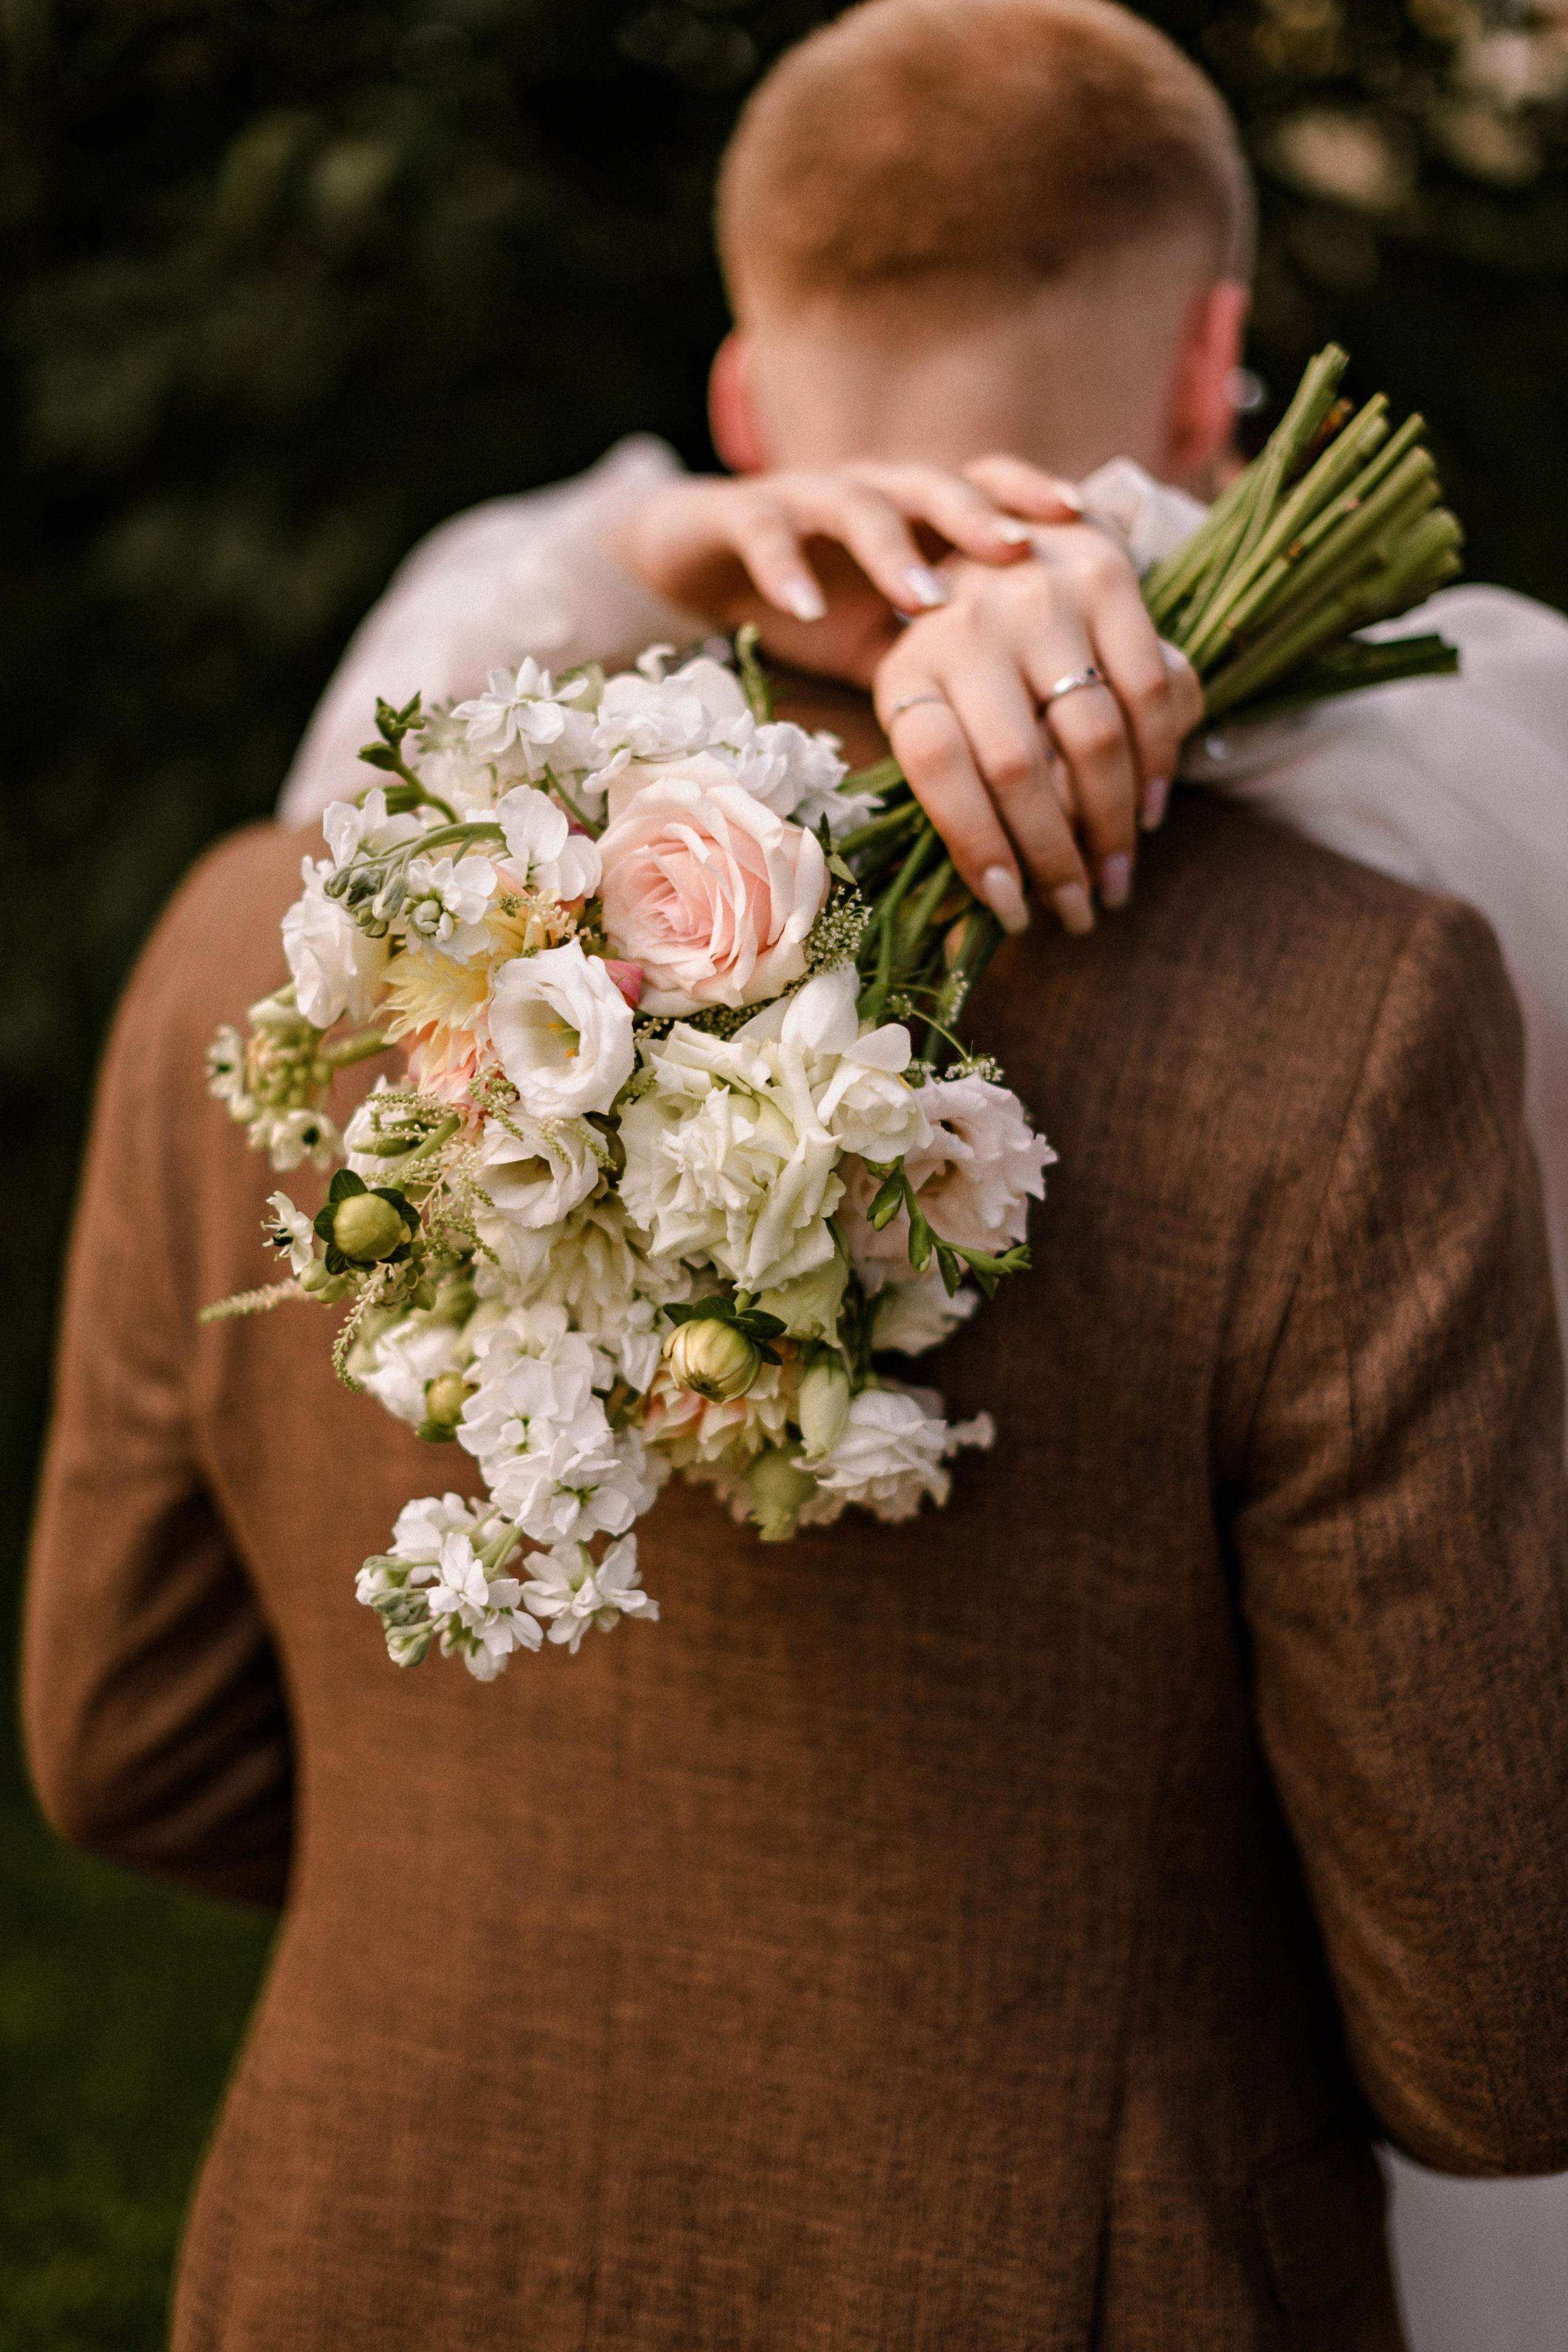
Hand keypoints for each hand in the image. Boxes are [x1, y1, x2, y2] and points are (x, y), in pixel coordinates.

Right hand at [611, 459, 1085, 682]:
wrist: (701, 565)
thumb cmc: (818, 606)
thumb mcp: (897, 642)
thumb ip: (961, 664)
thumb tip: (1046, 733)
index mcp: (919, 516)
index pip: (989, 489)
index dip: (1035, 498)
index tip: (1089, 526)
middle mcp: (875, 493)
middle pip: (938, 484)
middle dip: (980, 516)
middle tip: (1021, 549)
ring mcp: (808, 500)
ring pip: (859, 505)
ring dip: (893, 548)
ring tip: (922, 595)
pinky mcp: (742, 517)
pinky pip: (766, 532)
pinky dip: (786, 567)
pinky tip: (803, 604)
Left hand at [872, 529, 1202, 936]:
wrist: (998, 535)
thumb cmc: (961, 658)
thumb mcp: (930, 711)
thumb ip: (953, 787)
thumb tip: (1003, 895)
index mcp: (907, 668)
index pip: (937, 767)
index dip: (977, 846)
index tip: (1012, 910)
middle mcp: (967, 626)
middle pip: (1018, 766)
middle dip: (1057, 856)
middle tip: (1079, 910)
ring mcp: (1040, 598)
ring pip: (1092, 737)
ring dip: (1113, 825)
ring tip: (1116, 880)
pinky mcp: (1107, 578)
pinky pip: (1150, 689)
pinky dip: (1158, 761)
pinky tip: (1150, 810)